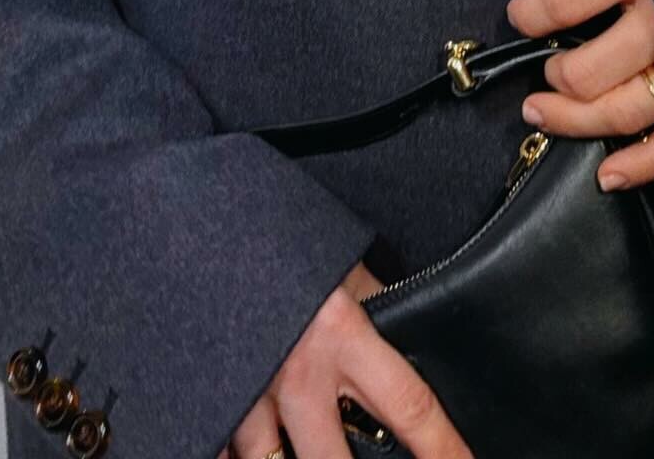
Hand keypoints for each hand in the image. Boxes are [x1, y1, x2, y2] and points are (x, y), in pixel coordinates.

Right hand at [221, 258, 474, 458]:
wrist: (209, 219)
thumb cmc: (284, 237)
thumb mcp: (343, 265)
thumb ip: (377, 303)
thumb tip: (411, 333)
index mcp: (342, 334)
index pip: (409, 406)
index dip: (444, 448)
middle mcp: (297, 374)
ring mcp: (248, 393)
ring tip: (311, 453)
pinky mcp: (210, 398)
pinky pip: (221, 451)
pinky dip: (236, 455)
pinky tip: (254, 454)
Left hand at [504, 0, 653, 191]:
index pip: (567, 0)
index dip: (532, 14)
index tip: (520, 15)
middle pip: (591, 71)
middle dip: (558, 76)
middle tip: (545, 73)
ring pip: (628, 110)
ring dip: (579, 120)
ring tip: (542, 114)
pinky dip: (641, 165)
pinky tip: (606, 175)